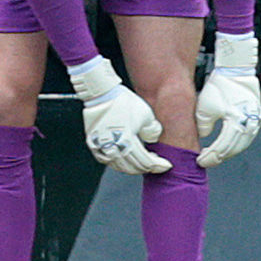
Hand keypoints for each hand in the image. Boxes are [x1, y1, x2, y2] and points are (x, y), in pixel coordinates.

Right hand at [70, 56, 169, 173]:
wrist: (101, 93)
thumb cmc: (124, 102)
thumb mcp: (146, 114)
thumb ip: (153, 131)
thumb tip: (153, 140)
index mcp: (126, 141)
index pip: (146, 161)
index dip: (158, 165)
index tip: (166, 165)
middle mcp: (112, 147)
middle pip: (133, 167)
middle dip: (147, 167)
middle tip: (156, 164)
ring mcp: (101, 147)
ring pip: (120, 166)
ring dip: (133, 167)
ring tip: (142, 162)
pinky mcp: (93, 144)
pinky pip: (108, 161)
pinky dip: (119, 163)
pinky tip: (126, 159)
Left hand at [196, 33, 260, 166]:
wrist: (235, 70)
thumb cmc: (221, 85)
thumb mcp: (204, 107)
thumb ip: (203, 126)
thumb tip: (204, 137)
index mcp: (236, 122)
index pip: (222, 148)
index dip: (210, 157)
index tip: (201, 161)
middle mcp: (248, 123)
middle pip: (233, 149)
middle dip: (218, 157)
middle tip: (207, 160)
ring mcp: (255, 121)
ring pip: (242, 144)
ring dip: (228, 151)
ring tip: (216, 154)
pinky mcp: (256, 117)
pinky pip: (247, 136)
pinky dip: (237, 143)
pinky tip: (228, 144)